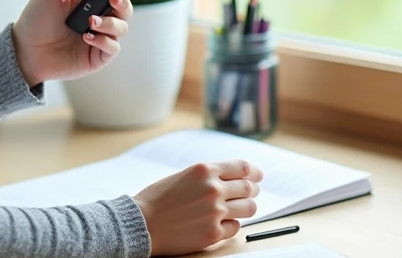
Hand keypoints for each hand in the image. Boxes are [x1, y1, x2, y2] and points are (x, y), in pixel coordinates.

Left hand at [10, 0, 152, 85]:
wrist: (24, 50)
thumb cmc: (36, 17)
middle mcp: (99, 15)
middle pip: (125, 7)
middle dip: (124, 1)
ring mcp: (100, 36)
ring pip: (122, 27)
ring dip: (110, 23)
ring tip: (90, 22)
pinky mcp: (97, 56)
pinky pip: (113, 47)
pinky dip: (104, 40)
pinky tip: (87, 36)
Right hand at [133, 160, 264, 255]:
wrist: (143, 222)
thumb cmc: (159, 198)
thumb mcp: (184, 176)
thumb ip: (209, 176)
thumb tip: (234, 179)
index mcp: (204, 170)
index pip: (243, 168)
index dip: (255, 172)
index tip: (259, 175)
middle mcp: (213, 189)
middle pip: (249, 188)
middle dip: (253, 190)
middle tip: (251, 192)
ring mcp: (215, 212)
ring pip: (249, 208)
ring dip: (246, 207)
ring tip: (239, 208)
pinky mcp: (213, 232)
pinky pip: (236, 227)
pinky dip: (232, 224)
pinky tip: (222, 222)